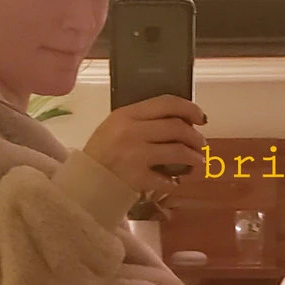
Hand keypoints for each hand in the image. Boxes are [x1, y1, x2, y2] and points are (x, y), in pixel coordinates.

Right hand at [82, 96, 207, 200]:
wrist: (84, 181)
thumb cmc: (102, 152)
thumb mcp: (115, 125)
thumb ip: (142, 119)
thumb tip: (178, 120)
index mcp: (127, 114)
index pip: (167, 103)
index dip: (189, 108)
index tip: (200, 117)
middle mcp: (132, 131)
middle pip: (176, 127)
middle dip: (195, 136)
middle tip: (201, 143)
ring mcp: (135, 155)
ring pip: (178, 151)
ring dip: (193, 157)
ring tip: (197, 161)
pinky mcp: (137, 178)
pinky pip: (167, 179)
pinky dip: (175, 181)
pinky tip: (175, 182)